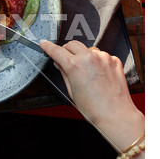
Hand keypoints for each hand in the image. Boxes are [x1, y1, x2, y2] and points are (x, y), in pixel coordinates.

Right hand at [40, 40, 144, 158]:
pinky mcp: (114, 60)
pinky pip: (101, 56)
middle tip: (65, 59)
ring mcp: (103, 57)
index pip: (56, 50)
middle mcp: (89, 58)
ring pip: (88, 49)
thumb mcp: (71, 91)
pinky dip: (97, 61)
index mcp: (75, 65)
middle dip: (66, 50)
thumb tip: (60, 64)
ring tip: (86, 71)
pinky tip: (98, 74)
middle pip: (72, 44)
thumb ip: (64, 73)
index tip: (44, 44)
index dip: (48, 46)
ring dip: (83, 56)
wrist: (115, 114)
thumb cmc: (94, 108)